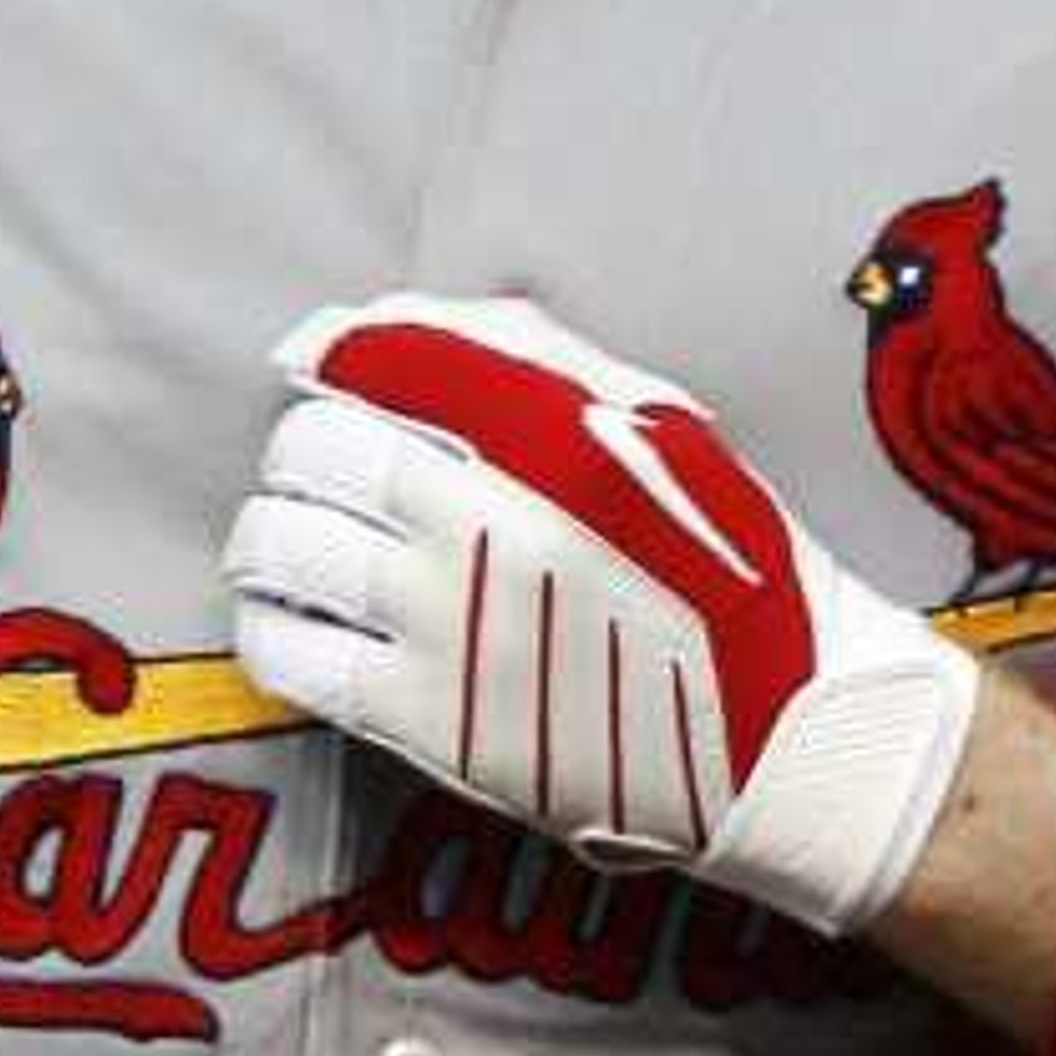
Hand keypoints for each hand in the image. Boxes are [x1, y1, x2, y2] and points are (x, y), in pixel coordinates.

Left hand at [226, 291, 976, 935]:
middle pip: (318, 448)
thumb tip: (384, 320)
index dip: (330, 352)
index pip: (385, 354)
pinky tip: (295, 620)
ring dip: (270, 533)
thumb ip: (531, 360)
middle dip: (303, 448)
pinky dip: (272, 625)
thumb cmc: (729, 572)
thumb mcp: (662, 428)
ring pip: (285, 546)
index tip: (317, 366)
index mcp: (557, 434)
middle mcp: (496, 522)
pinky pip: (293, 654)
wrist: (785, 735)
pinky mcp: (431, 723)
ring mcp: (453, 625)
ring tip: (292, 543)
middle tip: (319, 469)